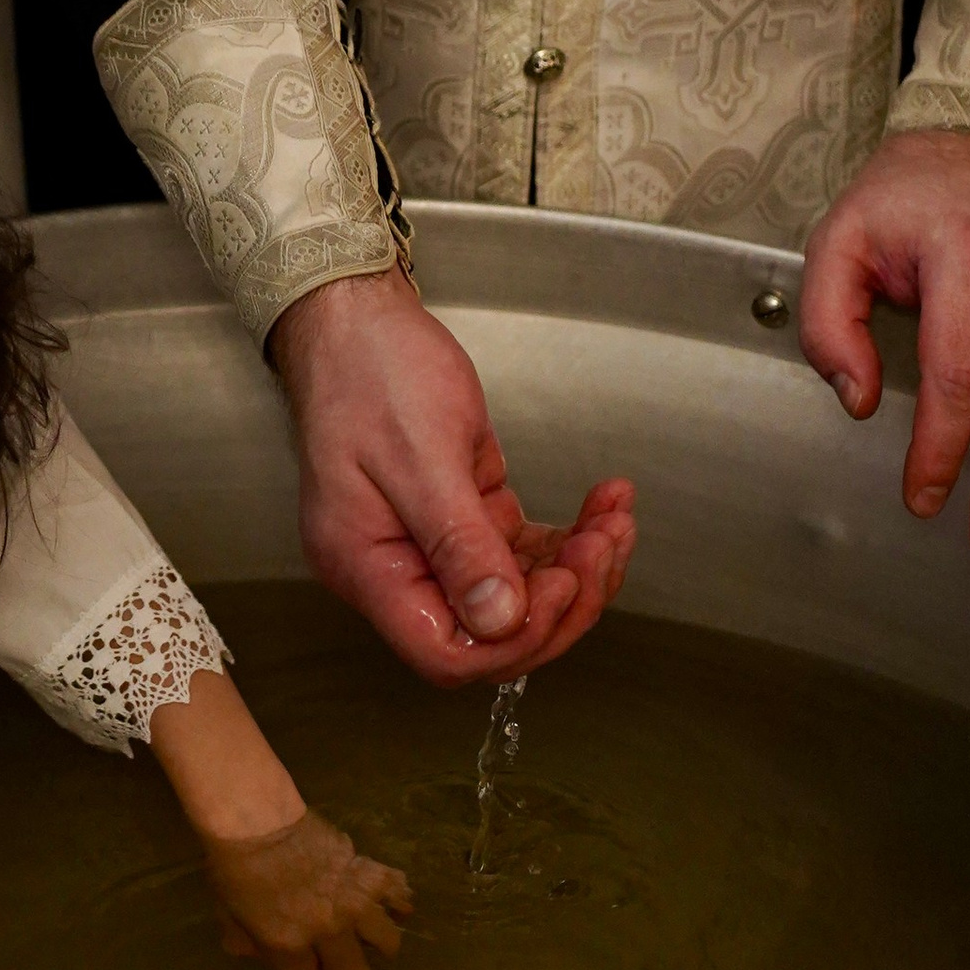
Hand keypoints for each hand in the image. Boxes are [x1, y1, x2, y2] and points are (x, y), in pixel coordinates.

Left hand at [203, 809, 412, 969]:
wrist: (256, 817)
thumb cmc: (233, 862)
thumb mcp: (227, 912)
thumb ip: (245, 940)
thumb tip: (260, 953)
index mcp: (288, 944)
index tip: (301, 962)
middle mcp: (327, 930)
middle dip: (344, 968)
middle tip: (337, 954)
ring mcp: (352, 901)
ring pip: (386, 939)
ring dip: (379, 941)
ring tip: (370, 933)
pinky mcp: (367, 871)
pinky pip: (397, 893)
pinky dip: (398, 899)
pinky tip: (394, 902)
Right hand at [270, 268, 635, 685]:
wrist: (355, 317)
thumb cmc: (369, 371)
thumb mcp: (420, 456)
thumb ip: (459, 544)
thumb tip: (501, 620)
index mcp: (368, 568)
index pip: (447, 652)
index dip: (515, 638)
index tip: (561, 584)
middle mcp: (397, 568)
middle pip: (493, 631)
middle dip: (562, 598)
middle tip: (603, 546)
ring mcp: (431, 545)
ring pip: (518, 593)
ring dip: (577, 565)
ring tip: (613, 518)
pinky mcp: (461, 517)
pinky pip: (520, 551)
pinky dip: (567, 536)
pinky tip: (600, 506)